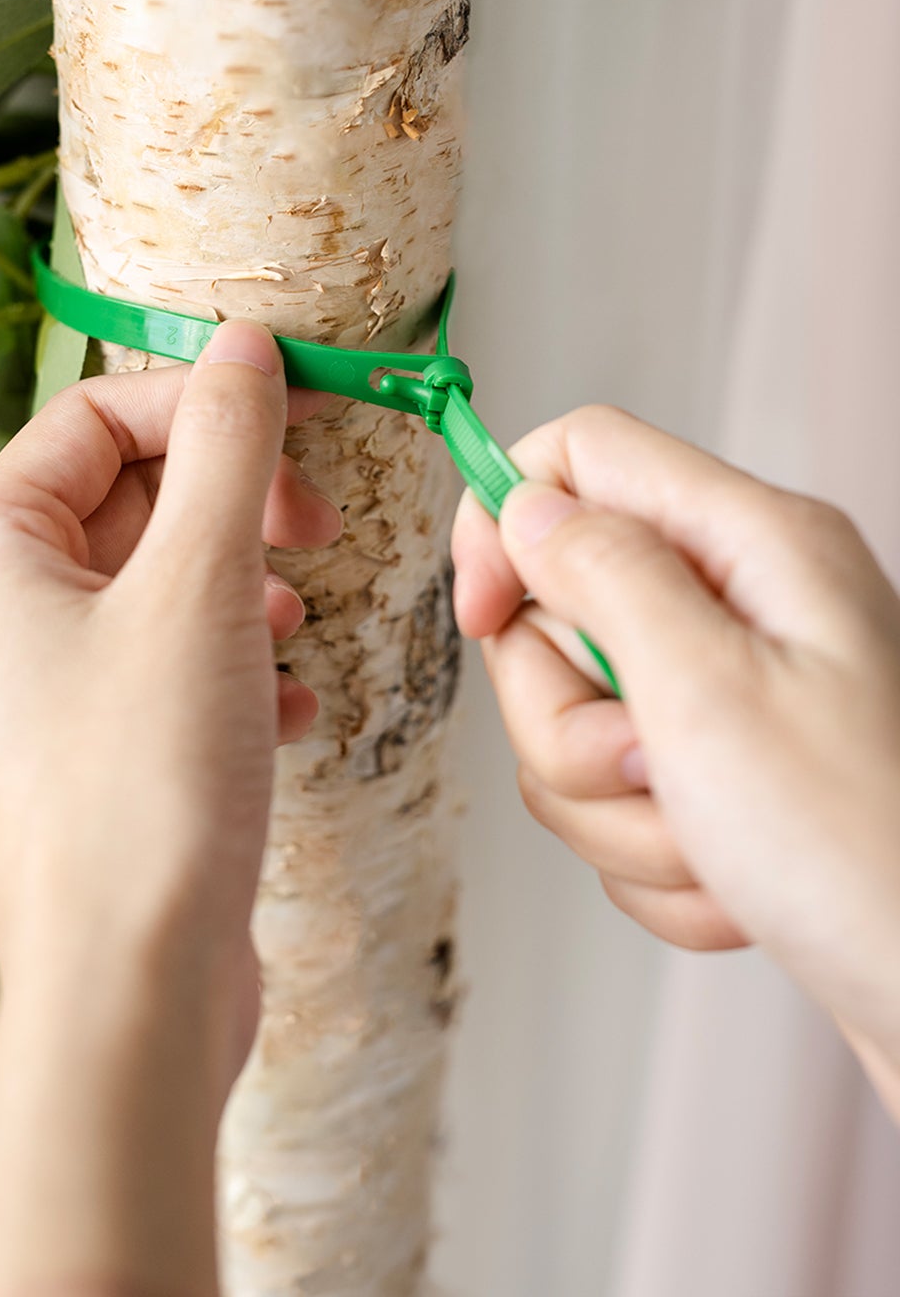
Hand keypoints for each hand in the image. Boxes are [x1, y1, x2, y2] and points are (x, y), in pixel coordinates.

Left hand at [0, 323, 340, 1296]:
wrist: (130, 996)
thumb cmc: (146, 784)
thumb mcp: (200, 585)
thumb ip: (227, 449)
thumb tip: (245, 344)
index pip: (93, 420)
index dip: (202, 401)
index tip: (303, 408)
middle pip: (128, 500)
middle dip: (233, 501)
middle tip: (318, 521)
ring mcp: (44, 697)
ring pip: (159, 589)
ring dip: (245, 585)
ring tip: (303, 616)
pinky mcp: (96, 763)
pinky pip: (171, 673)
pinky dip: (240, 669)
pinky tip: (295, 708)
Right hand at [451, 406, 899, 1114]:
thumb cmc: (865, 852)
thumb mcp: (708, 692)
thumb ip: (603, 573)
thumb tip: (527, 506)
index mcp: (754, 542)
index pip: (581, 455)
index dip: (506, 522)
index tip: (481, 618)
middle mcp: (746, 602)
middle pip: (564, 610)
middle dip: (569, 721)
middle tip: (646, 767)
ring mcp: (738, 691)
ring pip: (581, 720)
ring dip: (616, 810)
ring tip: (704, 845)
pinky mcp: (729, 774)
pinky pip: (622, 798)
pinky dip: (653, 859)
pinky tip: (726, 887)